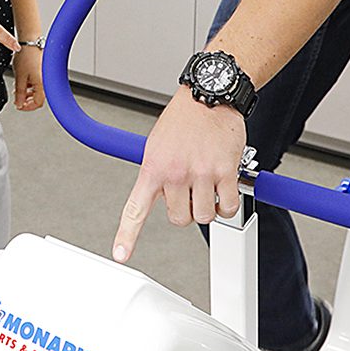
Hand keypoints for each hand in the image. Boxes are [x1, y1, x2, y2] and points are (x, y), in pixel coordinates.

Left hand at [12, 46, 43, 111]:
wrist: (30, 41)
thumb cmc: (26, 56)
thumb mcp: (19, 78)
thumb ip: (20, 94)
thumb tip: (19, 104)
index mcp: (42, 84)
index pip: (37, 103)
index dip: (27, 107)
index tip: (18, 105)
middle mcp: (47, 81)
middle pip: (39, 98)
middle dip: (27, 100)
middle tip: (18, 99)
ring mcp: (47, 76)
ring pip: (38, 91)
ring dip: (28, 93)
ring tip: (19, 89)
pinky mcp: (45, 71)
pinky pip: (39, 83)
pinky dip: (31, 85)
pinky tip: (24, 82)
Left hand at [112, 91, 246, 263]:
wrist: (209, 96)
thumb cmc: (183, 119)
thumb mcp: (156, 145)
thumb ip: (157, 173)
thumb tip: (161, 196)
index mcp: (153, 167)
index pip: (135, 209)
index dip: (127, 235)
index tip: (121, 255)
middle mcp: (175, 173)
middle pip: (179, 219)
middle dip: (186, 209)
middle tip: (191, 191)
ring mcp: (200, 173)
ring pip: (204, 216)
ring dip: (209, 206)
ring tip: (208, 185)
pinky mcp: (225, 171)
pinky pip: (228, 206)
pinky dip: (228, 204)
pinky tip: (224, 189)